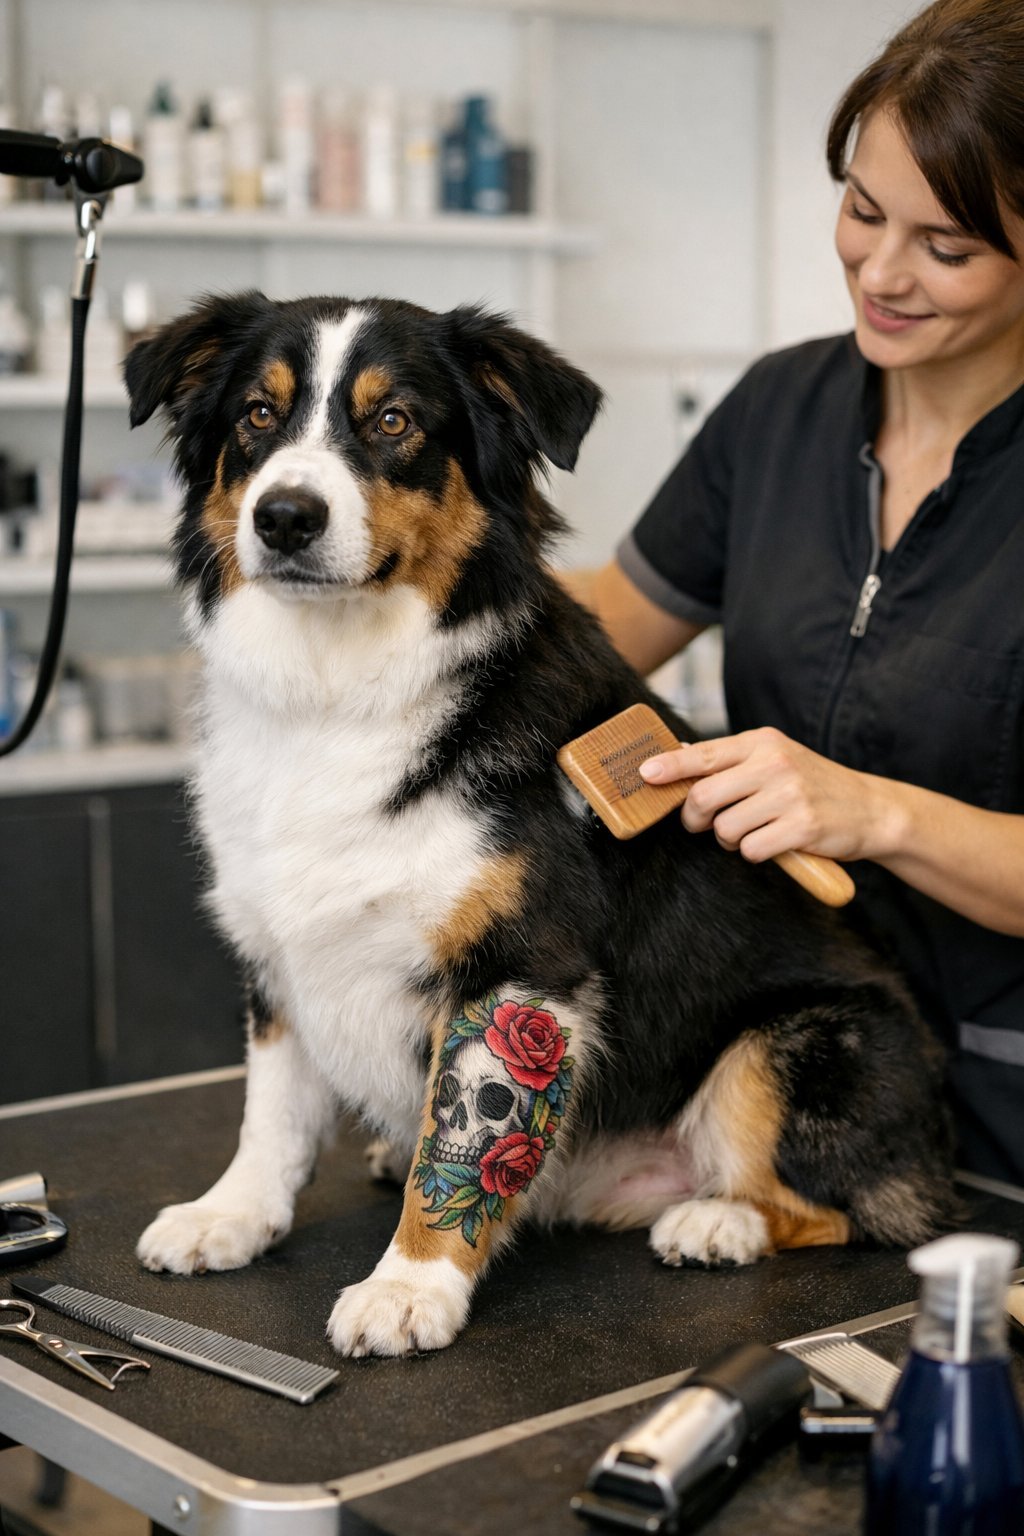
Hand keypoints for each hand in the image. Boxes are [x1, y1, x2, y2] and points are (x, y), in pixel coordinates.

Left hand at [639, 726, 891, 864]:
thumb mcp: (775, 758)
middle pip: (704, 796)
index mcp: (763, 742)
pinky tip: (774, 843)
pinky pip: (750, 849)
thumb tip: (677, 754)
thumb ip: (730, 759)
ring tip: (752, 832)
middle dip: (695, 818)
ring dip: (729, 839)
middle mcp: (775, 763)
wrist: (869, 808)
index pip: (704, 754)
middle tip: (704, 824)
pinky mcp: (802, 827)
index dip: (670, 766)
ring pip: (725, 828)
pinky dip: (754, 852)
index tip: (645, 774)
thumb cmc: (812, 784)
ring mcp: (790, 794)